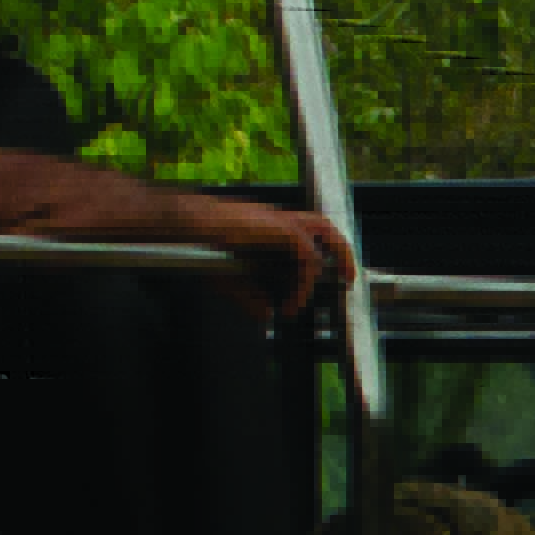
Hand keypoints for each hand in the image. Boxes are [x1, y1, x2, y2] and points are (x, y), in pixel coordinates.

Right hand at [165, 187, 353, 320]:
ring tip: (337, 283)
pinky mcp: (278, 227)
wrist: (185, 230)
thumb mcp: (231, 281)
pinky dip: (304, 282)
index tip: (331, 278)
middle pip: (323, 225)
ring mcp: (278, 221)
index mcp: (267, 230)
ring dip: (334, 257)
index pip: (306, 236)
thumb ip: (252, 297)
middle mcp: (276, 221)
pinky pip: (306, 254)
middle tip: (348, 278)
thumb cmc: (199, 249)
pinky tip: (292, 302)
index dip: (322, 255)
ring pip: (322, 232)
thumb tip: (268, 313)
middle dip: (342, 250)